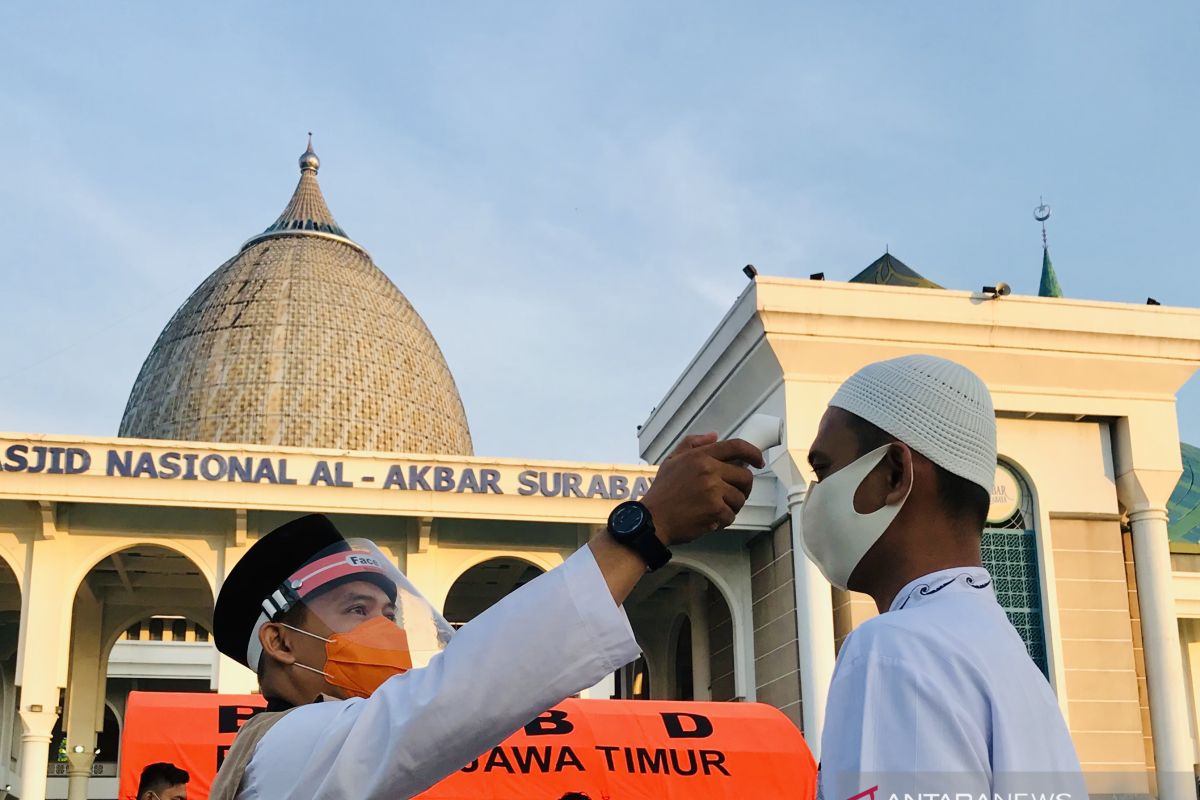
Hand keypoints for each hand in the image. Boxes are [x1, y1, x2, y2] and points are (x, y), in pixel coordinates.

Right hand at [642, 432, 762, 545]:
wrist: (652, 520)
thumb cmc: (662, 492)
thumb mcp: (672, 461)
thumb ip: (692, 444)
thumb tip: (714, 436)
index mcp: (700, 456)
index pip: (736, 447)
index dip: (753, 453)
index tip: (758, 461)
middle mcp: (708, 470)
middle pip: (745, 476)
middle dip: (743, 488)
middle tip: (731, 495)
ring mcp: (712, 490)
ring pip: (740, 498)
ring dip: (731, 506)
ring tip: (714, 509)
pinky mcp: (715, 510)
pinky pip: (731, 515)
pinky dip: (722, 520)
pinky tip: (709, 519)